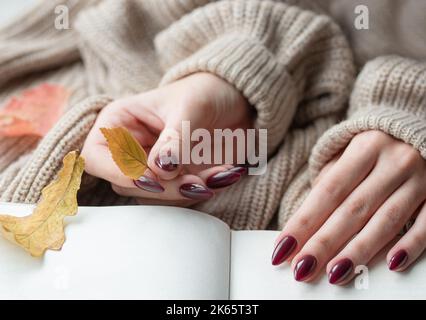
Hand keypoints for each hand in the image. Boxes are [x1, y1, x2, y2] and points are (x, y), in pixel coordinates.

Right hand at [82, 72, 251, 205]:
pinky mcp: (173, 179)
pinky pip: (176, 198)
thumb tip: (160, 169)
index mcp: (120, 121)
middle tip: (195, 182)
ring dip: (182, 193)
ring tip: (214, 176)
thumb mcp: (189, 108)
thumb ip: (173, 139)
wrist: (235, 101)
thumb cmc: (205, 92)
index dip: (119, 172)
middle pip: (126, 183)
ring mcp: (151, 166)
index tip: (152, 177)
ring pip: (151, 196)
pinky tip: (221, 175)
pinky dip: (198, 192)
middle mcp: (130, 147)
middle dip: (162, 187)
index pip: (96, 156)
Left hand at [272, 130, 425, 283]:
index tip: (284, 247)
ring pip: (386, 221)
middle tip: (303, 268)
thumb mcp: (350, 154)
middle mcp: (393, 162)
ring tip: (335, 273)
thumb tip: (306, 226)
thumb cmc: (374, 148)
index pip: (328, 191)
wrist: (417, 130)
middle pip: (352, 209)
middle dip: (324, 243)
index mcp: (365, 148)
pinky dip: (410, 244)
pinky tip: (391, 264)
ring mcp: (419, 180)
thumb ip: (331, 183)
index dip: (304, 222)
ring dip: (358, 250)